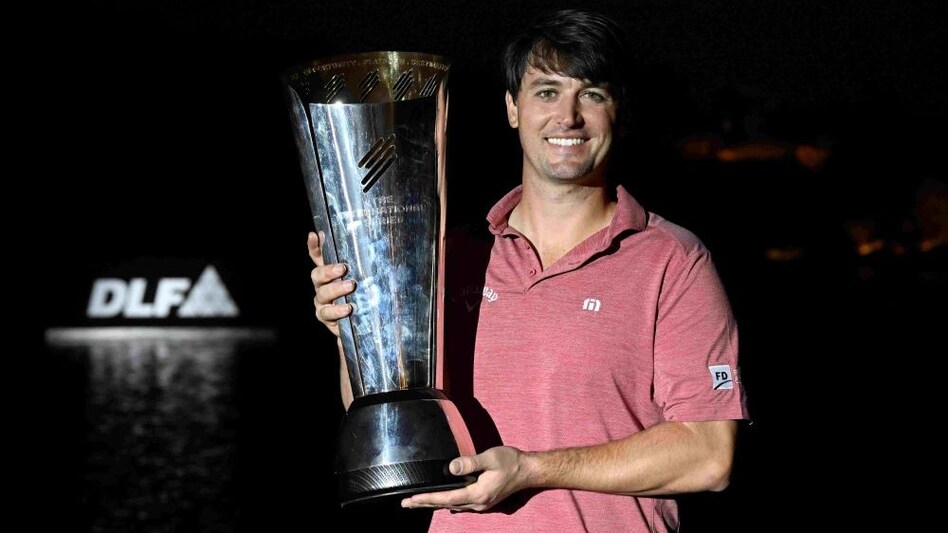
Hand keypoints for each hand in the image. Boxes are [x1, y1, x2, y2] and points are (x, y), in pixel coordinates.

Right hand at [307, 231, 355, 335]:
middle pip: (317, 275)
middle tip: (343, 268)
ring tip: (351, 286)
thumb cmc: (364, 297)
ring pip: (322, 294)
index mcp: (329, 274)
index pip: (317, 257)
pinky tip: (348, 308)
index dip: (314, 247)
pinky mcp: (327, 318)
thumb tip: (367, 243)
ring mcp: (323, 303)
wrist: (364, 324)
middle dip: (329, 270)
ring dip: (336, 289)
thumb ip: (362, 264)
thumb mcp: (364, 278)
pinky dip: (337, 310)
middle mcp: (322, 286)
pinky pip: (328, 313)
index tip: (314, 235)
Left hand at [401, 446, 530, 511]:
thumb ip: (470, 462)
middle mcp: (478, 503)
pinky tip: (441, 501)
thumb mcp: (490, 458)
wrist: (528, 471)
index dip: (427, 498)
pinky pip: (460, 504)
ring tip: (418, 502)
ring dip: (434, 503)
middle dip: (425, 503)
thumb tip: (451, 467)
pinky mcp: (483, 500)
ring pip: (452, 505)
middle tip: (405, 504)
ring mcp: (481, 503)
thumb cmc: (511, 462)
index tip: (411, 499)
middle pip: (446, 505)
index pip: (447, 498)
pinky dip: (447, 502)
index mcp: (478, 494)